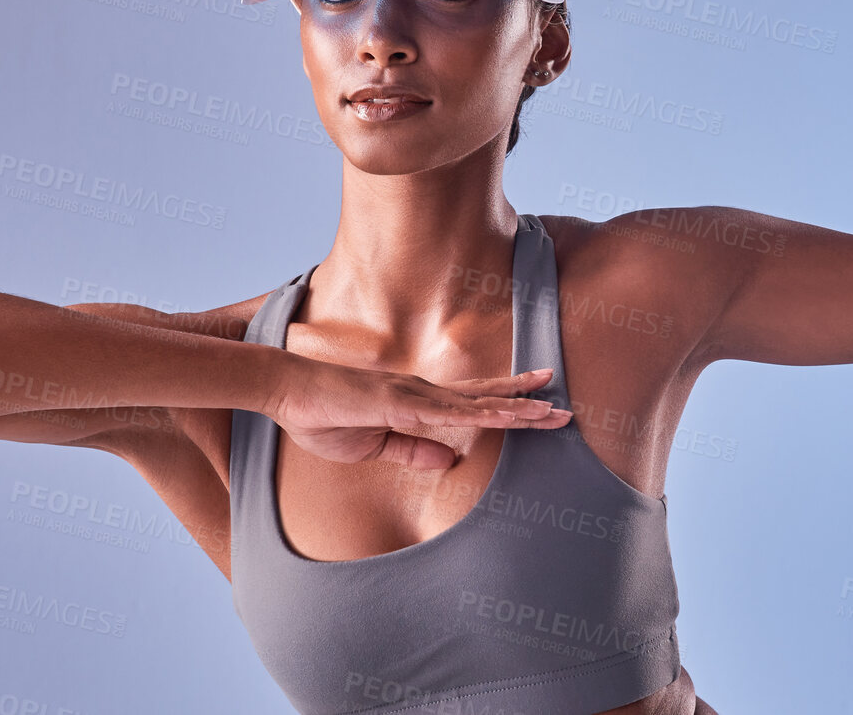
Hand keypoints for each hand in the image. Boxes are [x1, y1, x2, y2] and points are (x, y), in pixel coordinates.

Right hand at [268, 360, 570, 467]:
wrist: (287, 394)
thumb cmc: (323, 417)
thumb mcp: (373, 446)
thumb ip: (412, 451)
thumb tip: (451, 460)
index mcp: (418, 403)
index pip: (473, 403)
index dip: (508, 403)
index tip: (541, 403)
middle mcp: (424, 393)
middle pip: (486, 397)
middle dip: (527, 402)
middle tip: (565, 407)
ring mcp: (413, 394)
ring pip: (476, 403)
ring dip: (515, 408)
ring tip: (551, 411)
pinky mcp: (398, 402)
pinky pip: (447, 413)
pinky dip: (479, 414)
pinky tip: (505, 415)